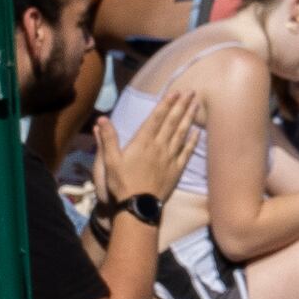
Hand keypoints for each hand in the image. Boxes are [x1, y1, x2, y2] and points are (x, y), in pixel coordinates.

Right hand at [99, 90, 202, 209]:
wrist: (138, 206)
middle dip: (182, 105)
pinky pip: (186, 152)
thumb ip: (107, 139)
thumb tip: (101, 119)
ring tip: (196, 105)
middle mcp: (159, 147)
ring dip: (189, 118)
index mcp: (142, 142)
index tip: (175, 92)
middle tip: (192, 92)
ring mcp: (170, 158)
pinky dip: (193, 141)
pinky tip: (197, 132)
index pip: (157, 118)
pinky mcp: (176, 170)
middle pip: (172, 122)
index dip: (166, 103)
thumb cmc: (122, 184)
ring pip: (182, 134)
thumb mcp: (109, 161)